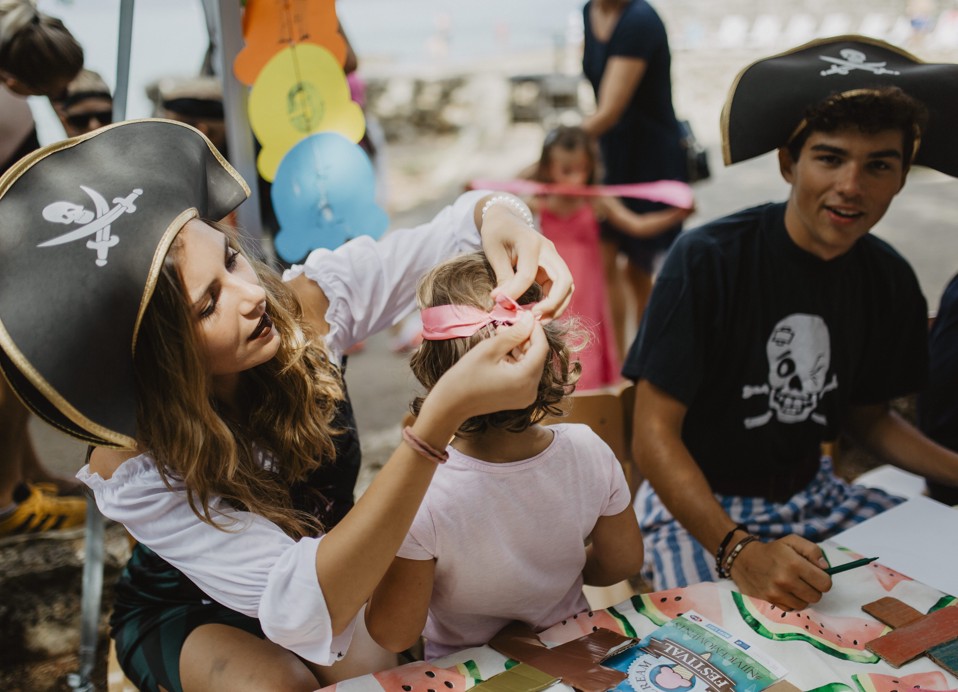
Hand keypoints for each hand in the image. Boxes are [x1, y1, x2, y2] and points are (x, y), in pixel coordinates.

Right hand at [420, 312, 546, 425]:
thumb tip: (530, 319)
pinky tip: (502, 351)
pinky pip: (524, 374)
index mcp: (525, 379)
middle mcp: (531, 390)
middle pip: (537, 356)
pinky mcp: (519, 398)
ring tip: (501, 335)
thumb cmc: (465, 376)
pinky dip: (516, 360)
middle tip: (509, 324)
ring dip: (520, 348)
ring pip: (531, 364)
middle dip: (526, 338)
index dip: (535, 329)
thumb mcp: (489, 349)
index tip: (526, 315)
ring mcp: (526, 396)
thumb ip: (513, 334)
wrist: (450, 405)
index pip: (541, 347)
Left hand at [479, 205, 572, 321]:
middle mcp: (548, 250)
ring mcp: (553, 258)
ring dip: (557, 306)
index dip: (515, 292)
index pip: (528, 274)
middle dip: (552, 304)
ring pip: (567, 286)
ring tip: (537, 320)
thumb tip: (503, 301)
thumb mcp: (493, 251)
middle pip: (564, 280)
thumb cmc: (496, 233)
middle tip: (533, 318)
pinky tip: (538, 312)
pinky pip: (560, 287)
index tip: (500, 303)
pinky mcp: (552, 266)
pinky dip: (553, 302)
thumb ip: (502, 276)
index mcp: (531, 243)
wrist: (505, 219)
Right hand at [730, 534, 831, 610]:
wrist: (743, 559)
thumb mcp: (792, 541)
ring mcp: (777, 593)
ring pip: (805, 604)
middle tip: (804, 580)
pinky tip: (785, 591)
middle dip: (814, 588)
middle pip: (817, 596)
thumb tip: (825, 568)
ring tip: (794, 585)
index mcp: (794, 564)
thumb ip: (813, 551)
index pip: (825, 583)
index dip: (823, 579)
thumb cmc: (772, 550)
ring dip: (802, 596)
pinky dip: (791, 602)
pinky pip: (791, 608)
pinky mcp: (770, 602)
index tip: (816, 575)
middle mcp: (786, 580)